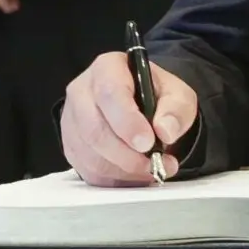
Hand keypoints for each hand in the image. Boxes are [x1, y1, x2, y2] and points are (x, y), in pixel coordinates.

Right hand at [60, 49, 197, 186]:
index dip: (127, 122)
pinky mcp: (72, 146)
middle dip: (127, 155)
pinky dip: (115, 179)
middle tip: (154, 164)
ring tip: (152, 170)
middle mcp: (82, 91)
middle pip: (94, 129)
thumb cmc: (156, 96)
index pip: (110, 93)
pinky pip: (88, 171)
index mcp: (107, 68)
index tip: (148, 142)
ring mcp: (72, 121)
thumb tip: (165, 130)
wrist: (142, 107)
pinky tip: (135, 175)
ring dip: (124, 170)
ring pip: (90, 155)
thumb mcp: (177, 94)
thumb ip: (176, 109)